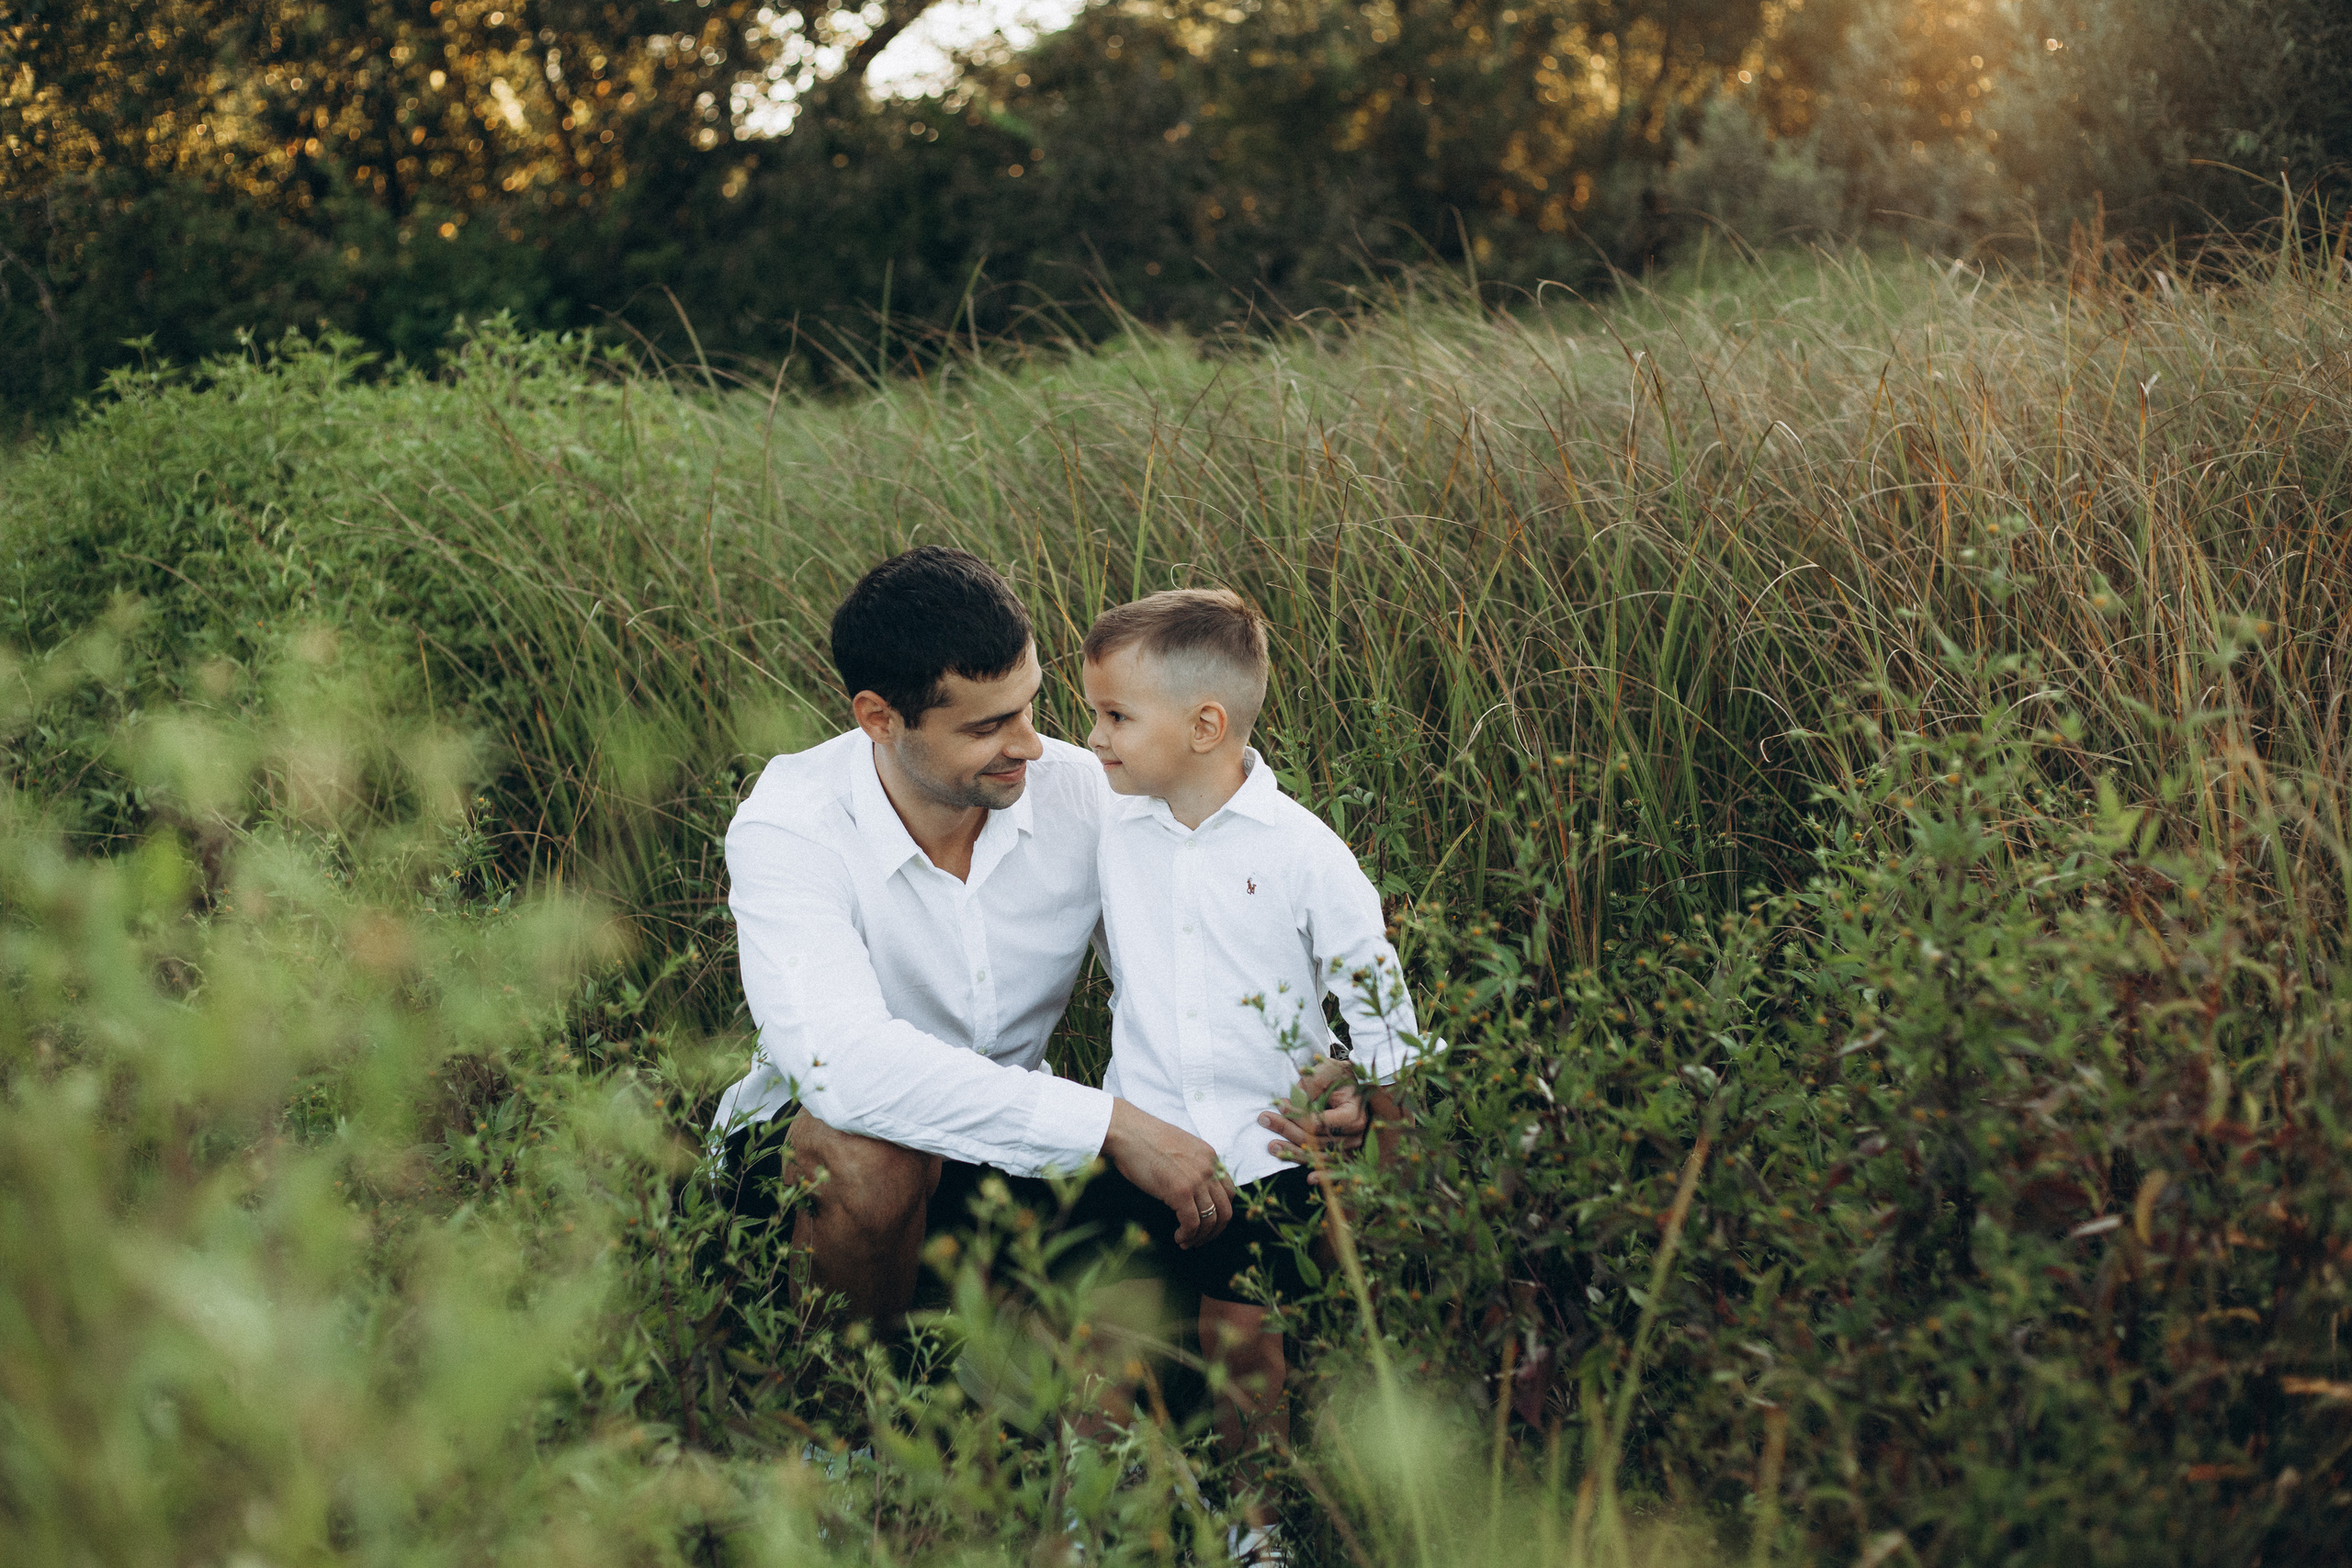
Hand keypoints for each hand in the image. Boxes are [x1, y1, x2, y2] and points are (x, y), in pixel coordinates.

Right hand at [1102, 1099, 1234, 1247]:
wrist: (1128, 1132)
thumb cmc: (1146, 1140)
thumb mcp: (1180, 1148)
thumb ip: (1193, 1165)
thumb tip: (1194, 1190)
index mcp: (1211, 1156)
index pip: (1229, 1192)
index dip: (1220, 1212)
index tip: (1208, 1222)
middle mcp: (1209, 1168)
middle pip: (1225, 1210)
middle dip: (1214, 1230)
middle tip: (1201, 1239)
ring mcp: (1197, 1180)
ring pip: (1210, 1220)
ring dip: (1200, 1237)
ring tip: (1187, 1241)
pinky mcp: (1181, 1191)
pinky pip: (1192, 1223)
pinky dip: (1188, 1235)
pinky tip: (1178, 1237)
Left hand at [1259, 1057, 1369, 1163]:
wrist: (1357, 1084)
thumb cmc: (1340, 1076)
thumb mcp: (1327, 1072)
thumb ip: (1311, 1085)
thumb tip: (1293, 1103)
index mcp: (1353, 1114)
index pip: (1320, 1122)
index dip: (1298, 1116)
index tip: (1280, 1106)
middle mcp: (1355, 1135)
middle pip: (1316, 1140)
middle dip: (1288, 1131)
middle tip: (1265, 1119)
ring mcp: (1352, 1147)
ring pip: (1320, 1155)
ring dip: (1294, 1152)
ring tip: (1272, 1147)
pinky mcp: (1347, 1153)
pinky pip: (1332, 1165)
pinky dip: (1322, 1173)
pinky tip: (1311, 1179)